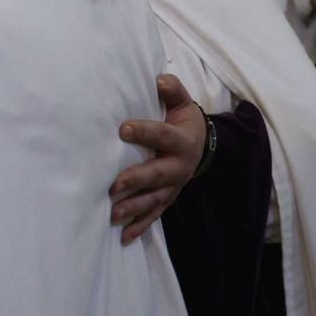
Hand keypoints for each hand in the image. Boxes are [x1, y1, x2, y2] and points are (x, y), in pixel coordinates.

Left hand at [110, 74, 203, 243]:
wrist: (202, 146)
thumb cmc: (183, 120)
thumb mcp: (183, 102)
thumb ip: (172, 90)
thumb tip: (158, 79)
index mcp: (182, 140)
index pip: (162, 136)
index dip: (144, 132)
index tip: (123, 129)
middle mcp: (179, 166)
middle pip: (157, 174)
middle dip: (136, 180)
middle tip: (114, 185)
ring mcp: (174, 186)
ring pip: (154, 199)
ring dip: (134, 207)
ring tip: (113, 214)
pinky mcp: (168, 199)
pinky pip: (155, 215)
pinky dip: (140, 226)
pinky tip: (123, 236)